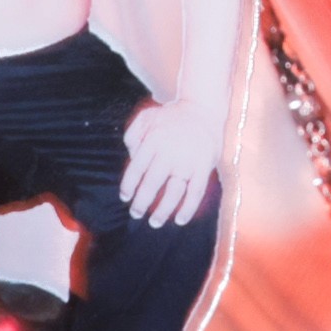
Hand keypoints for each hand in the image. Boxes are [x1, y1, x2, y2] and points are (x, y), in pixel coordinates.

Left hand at [121, 91, 226, 228]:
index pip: (136, 169)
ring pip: (173, 192)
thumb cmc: (171, 116)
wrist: (203, 108)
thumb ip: (132, 135)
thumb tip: (131, 158)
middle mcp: (169, 152)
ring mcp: (188, 161)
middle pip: (152, 183)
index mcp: (153, 140)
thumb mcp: (146, 117)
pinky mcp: (204, 167)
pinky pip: (196, 193)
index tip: (125, 197)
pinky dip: (188, 209)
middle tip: (135, 214)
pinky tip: (179, 220)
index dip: (129, 186)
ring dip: (162, 211)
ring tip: (154, 222)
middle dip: (141, 203)